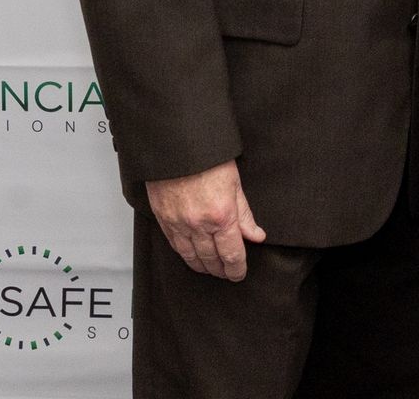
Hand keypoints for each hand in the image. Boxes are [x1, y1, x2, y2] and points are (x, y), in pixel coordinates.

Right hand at [144, 160, 266, 280]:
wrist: (176, 144)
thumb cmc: (207, 157)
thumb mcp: (235, 183)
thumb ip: (244, 214)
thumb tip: (255, 235)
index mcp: (221, 215)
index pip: (232, 254)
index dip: (237, 269)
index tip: (239, 273)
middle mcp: (199, 224)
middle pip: (211, 259)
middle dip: (221, 270)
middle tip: (227, 273)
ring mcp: (179, 223)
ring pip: (191, 256)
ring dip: (203, 266)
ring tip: (211, 269)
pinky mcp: (163, 219)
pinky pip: (175, 245)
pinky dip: (185, 254)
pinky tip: (191, 256)